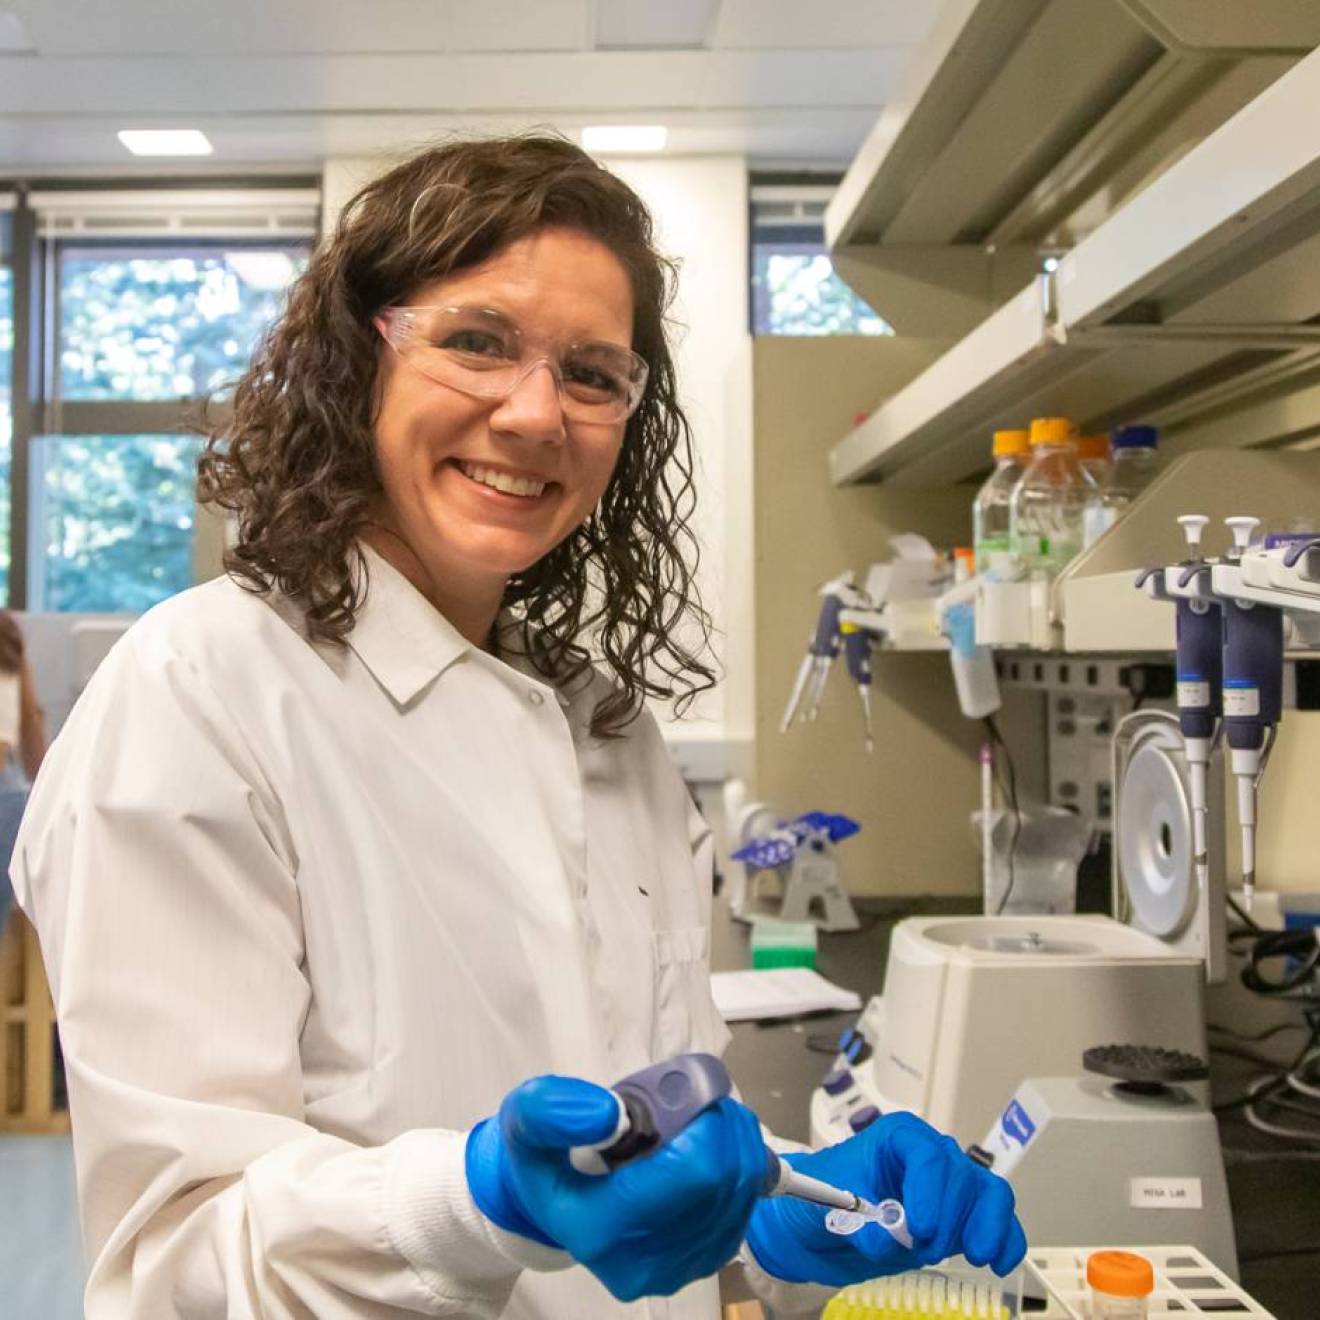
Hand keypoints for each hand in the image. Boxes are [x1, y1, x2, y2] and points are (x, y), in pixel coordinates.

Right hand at [466, 1074, 767, 1300]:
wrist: (555, 1201)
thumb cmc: (545, 1154)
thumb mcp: (526, 1117)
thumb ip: (554, 1109)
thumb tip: (609, 1115)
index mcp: (598, 1227)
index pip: (691, 1173)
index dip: (709, 1123)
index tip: (698, 1088)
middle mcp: (641, 1262)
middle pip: (723, 1182)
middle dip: (727, 1127)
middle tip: (709, 1097)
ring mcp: (674, 1270)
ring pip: (740, 1195)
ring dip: (738, 1144)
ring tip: (710, 1118)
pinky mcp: (697, 1266)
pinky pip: (743, 1211)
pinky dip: (741, 1171)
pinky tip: (715, 1150)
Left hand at [745, 1111, 1025, 1286]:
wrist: (817, 1225)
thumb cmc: (820, 1197)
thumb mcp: (827, 1200)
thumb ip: (856, 1219)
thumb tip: (885, 1238)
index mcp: (897, 1138)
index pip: (927, 1155)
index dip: (931, 1191)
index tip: (921, 1227)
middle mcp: (929, 1155)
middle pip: (960, 1177)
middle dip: (949, 1219)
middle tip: (924, 1248)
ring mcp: (948, 1186)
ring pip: (988, 1194)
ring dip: (984, 1228)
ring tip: (971, 1255)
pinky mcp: (959, 1217)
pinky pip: (995, 1220)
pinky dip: (1004, 1240)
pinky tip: (1000, 1262)